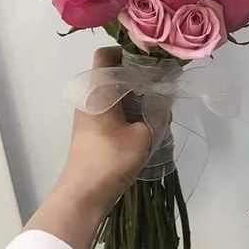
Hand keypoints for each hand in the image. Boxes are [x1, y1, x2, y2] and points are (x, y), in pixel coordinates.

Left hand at [57, 46, 152, 210]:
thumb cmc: (110, 160)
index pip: (106, 55)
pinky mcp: (92, 131)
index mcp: (98, 91)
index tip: (150, 60)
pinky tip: (146, 123)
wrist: (83, 196)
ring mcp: (89, 116)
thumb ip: (158, 114)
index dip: (127, 51)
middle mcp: (89, 98)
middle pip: (113, 74)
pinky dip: (129, 110)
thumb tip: (165, 102)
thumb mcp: (143, 136)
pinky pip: (112, 110)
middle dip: (138, 76)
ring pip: (114, 93)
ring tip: (158, 105)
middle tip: (162, 83)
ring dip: (135, 96)